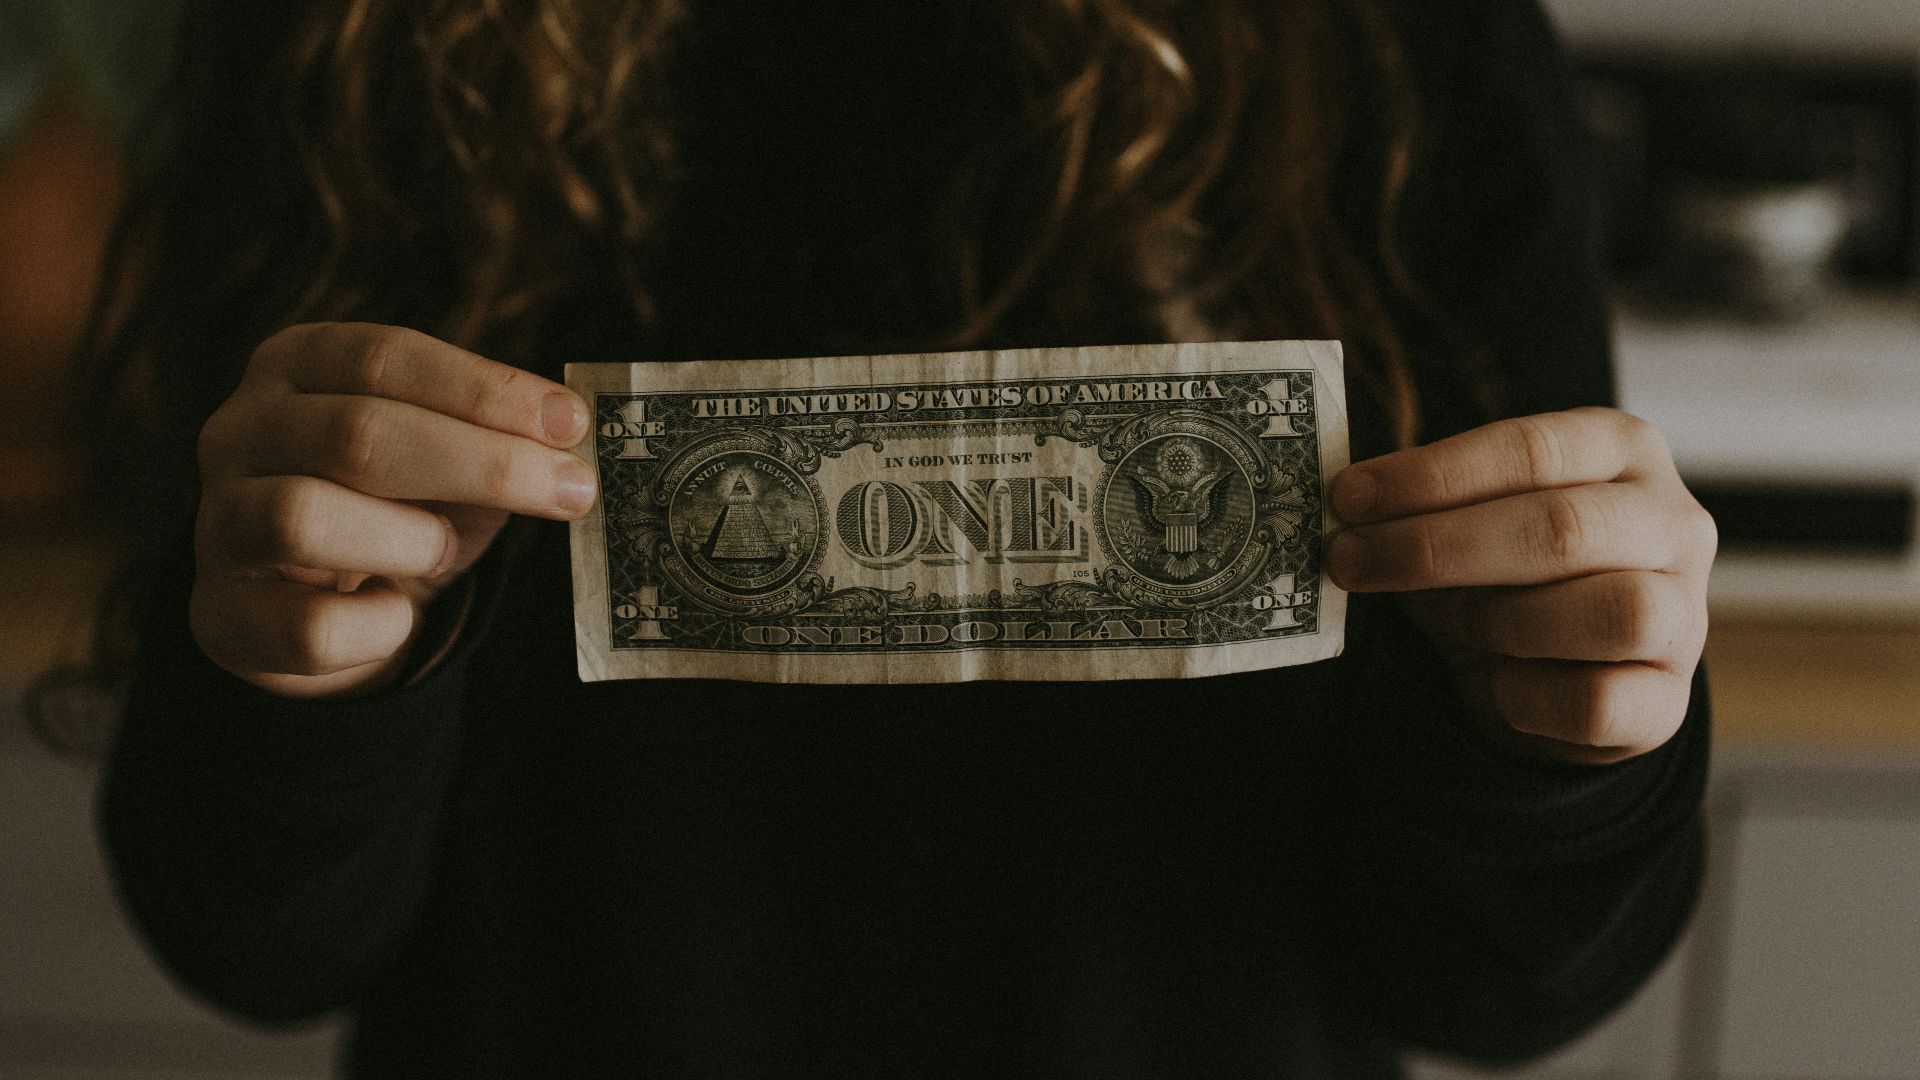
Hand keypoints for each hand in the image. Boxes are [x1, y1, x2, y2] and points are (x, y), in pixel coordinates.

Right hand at [191, 323, 595, 697]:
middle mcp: (239, 431)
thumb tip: (567, 446)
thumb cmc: (394, 509)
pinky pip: (309, 627)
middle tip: (571, 491)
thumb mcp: (445, 460)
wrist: (315, 609)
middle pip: (357, 434)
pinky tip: (398, 613)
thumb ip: (493, 441)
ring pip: (304, 519)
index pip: (384, 357)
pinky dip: (379, 628)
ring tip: (443, 550)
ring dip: (409, 540)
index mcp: (296, 366)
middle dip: (482, 464)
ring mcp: (217, 522)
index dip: (484, 389)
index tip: (571, 424)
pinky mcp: (218, 615)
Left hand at [1327, 408, 1715, 764]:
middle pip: (1562, 528)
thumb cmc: (1501, 578)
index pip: (1531, 449)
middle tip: (1349, 560)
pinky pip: (1598, 702)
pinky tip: (1495, 685)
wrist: (1552, 678)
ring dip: (1501, 620)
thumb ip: (1418, 507)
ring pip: (1610, 612)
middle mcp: (1671, 523)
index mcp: (1622, 451)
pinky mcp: (1669, 703)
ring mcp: (1685, 614)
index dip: (1432, 474)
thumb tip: (1344, 508)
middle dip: (1437, 546)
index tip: (1347, 498)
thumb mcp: (1461, 526)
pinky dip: (1527, 697)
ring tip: (1455, 626)